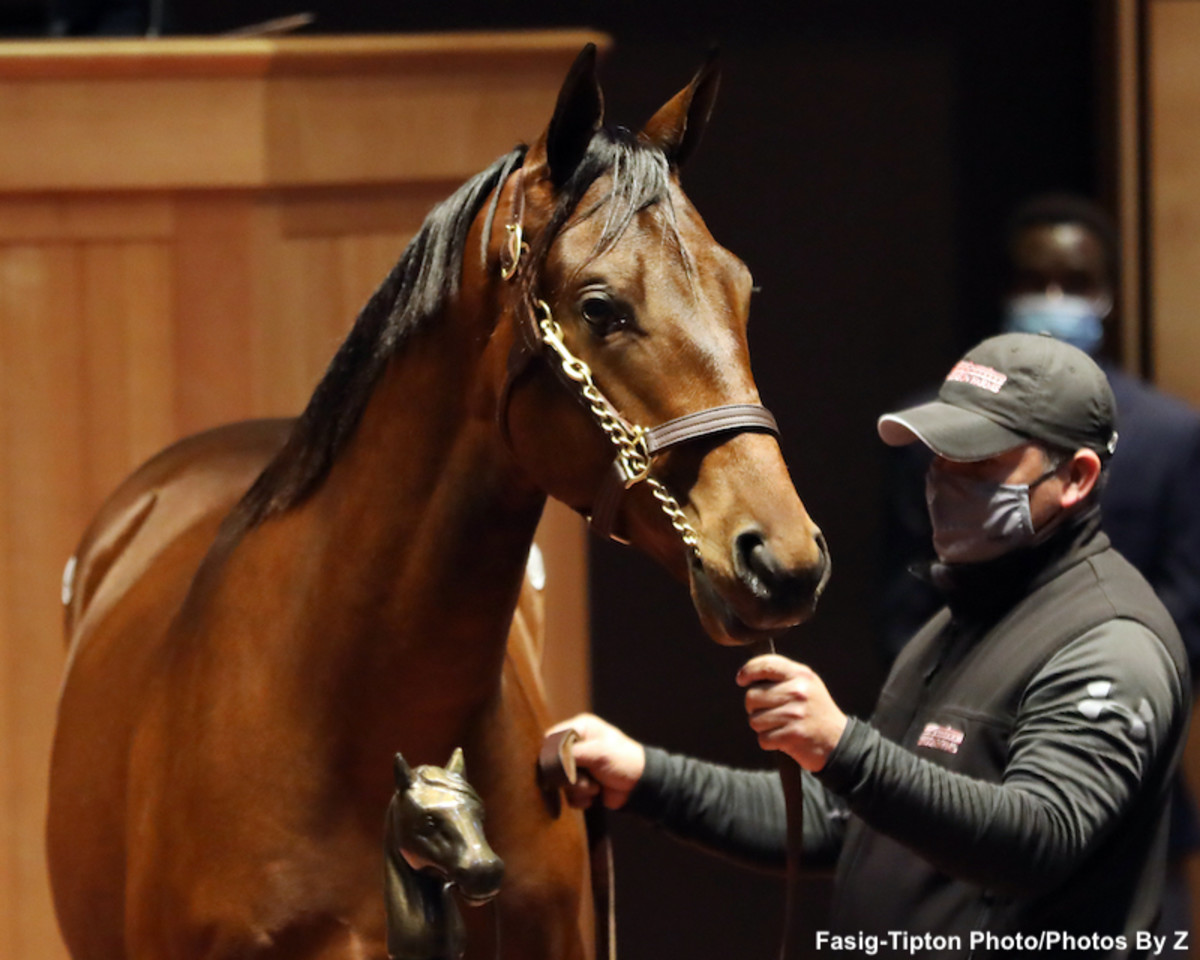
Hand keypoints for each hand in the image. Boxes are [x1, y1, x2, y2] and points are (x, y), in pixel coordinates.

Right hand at [545, 713, 645, 809]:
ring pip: (561, 782)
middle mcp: (576, 745)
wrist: (641, 787)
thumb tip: (548, 763)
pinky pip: (569, 795)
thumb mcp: (598, 752)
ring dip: (578, 789)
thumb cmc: (624, 761)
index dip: (552, 754)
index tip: (560, 768)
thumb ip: (570, 754)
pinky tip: (595, 796)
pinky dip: (580, 799)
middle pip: (554, 763)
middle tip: (586, 780)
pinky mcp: (581, 784)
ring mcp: (578, 766)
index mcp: (580, 728)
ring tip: (595, 787)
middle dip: (570, 777)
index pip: (552, 738)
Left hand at [737, 654, 847, 771]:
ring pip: (754, 720)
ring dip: (763, 727)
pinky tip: (784, 739)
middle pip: (752, 696)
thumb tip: (748, 674)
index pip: (765, 665)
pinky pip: (763, 738)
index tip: (741, 679)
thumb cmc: (816, 712)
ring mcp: (795, 713)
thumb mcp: (807, 685)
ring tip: (780, 726)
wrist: (839, 742)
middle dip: (754, 708)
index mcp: (801, 675)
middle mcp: (798, 691)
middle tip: (770, 713)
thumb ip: (783, 676)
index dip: (748, 671)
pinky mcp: (792, 735)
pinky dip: (769, 742)